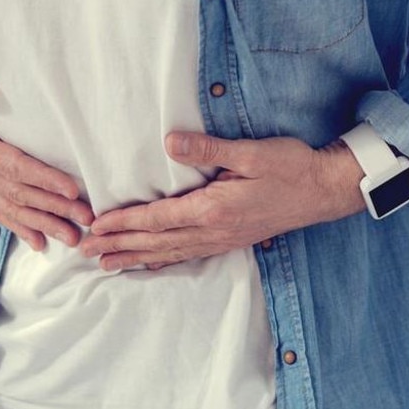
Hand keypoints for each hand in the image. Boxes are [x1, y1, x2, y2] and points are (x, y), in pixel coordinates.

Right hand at [0, 58, 93, 249]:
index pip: (12, 166)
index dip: (43, 179)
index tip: (72, 191)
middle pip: (17, 193)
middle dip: (54, 208)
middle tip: (87, 219)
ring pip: (11, 209)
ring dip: (44, 225)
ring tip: (73, 238)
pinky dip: (20, 229)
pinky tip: (40, 243)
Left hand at [79, 131, 363, 270]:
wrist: (324, 190)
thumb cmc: (290, 166)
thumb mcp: (251, 151)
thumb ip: (208, 150)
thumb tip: (170, 143)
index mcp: (213, 209)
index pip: (157, 219)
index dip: (123, 223)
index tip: (95, 227)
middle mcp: (212, 231)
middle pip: (155, 242)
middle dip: (118, 246)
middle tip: (84, 252)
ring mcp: (221, 240)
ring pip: (168, 254)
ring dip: (134, 258)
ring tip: (105, 266)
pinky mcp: (229, 241)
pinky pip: (187, 256)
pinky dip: (161, 262)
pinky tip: (149, 264)